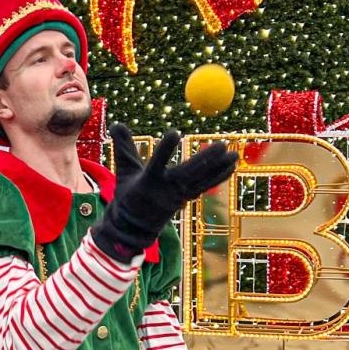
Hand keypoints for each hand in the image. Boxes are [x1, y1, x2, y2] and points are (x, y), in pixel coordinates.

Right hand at [91, 124, 238, 262]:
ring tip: (233, 153)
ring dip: (219, 168)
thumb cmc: (128, 194)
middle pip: (189, 173)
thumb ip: (123, 146)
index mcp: (148, 182)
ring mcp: (180, 195)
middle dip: (206, 160)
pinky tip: (232, 165)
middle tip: (222, 145)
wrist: (134, 226)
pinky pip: (206, 186)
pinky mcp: (188, 198)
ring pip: (202, 180)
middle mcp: (166, 189)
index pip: (157, 164)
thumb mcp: (123, 170)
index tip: (173, 133)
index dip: (165, 150)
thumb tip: (115, 123)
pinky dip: (219, 175)